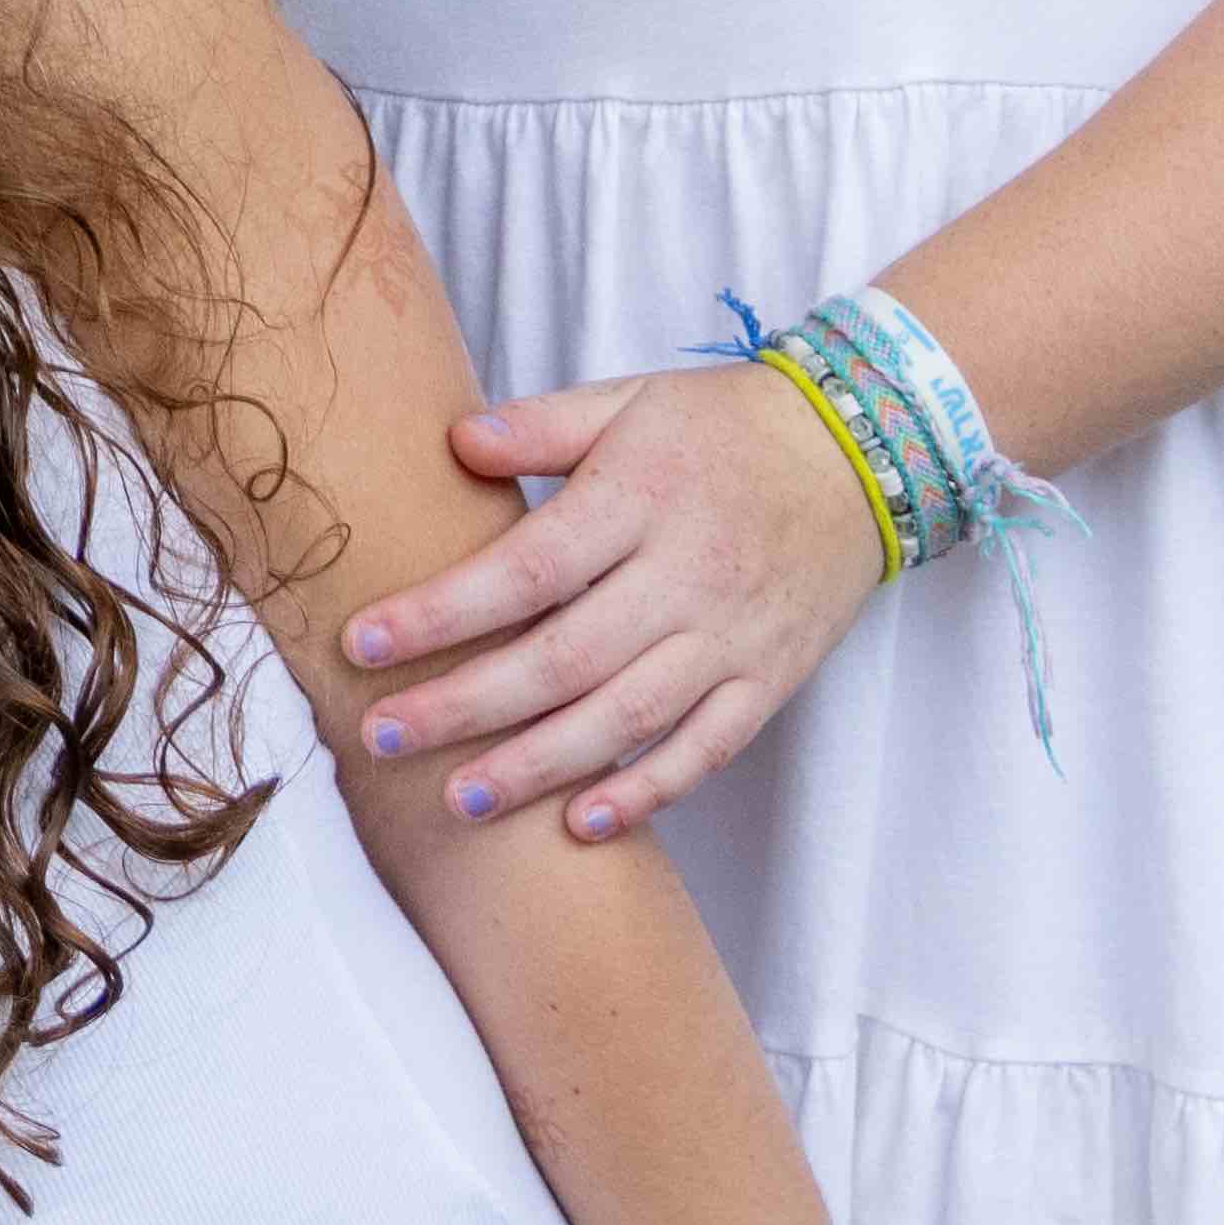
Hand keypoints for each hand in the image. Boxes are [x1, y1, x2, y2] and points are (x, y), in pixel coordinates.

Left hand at [340, 357, 888, 842]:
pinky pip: (706, 751)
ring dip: (540, 766)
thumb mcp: (629, 400)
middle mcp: (686, 578)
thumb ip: (540, 425)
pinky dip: (647, 792)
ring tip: (460, 800)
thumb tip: (455, 440)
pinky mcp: (769, 682)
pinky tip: (581, 825)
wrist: (861, 456)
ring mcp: (732, 639)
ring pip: (627, 718)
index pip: (526, 569)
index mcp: (640, 501)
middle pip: (564, 659)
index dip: (443, 611)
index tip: (362, 642)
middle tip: (383, 737)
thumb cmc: (722, 427)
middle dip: (466, 706)